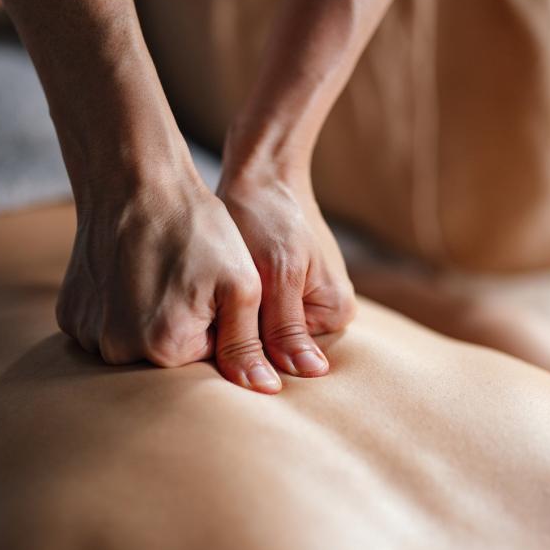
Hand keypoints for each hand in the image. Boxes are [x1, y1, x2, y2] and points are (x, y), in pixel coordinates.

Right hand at [57, 170, 284, 392]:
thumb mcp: (239, 285)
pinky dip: (120, 309)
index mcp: (162, 349)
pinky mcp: (69, 315)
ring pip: (134, 343)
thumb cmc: (195, 228)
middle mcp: (116, 351)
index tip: (212, 289)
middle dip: (184, 327)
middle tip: (186, 279)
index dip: (218, 325)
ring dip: (149, 319)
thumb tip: (263, 392)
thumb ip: (247, 346)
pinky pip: (105, 327)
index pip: (204, 362)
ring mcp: (86, 333)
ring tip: (158, 273)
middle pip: (165, 358)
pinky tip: (130, 275)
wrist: (133, 181)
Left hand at [218, 166, 355, 377]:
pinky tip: (217, 297)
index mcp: (336, 313)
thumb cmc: (267, 218)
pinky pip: (258, 315)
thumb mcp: (277, 276)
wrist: (259, 175)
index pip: (291, 359)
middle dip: (247, 337)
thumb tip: (310, 374)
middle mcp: (326, 313)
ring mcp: (303, 302)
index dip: (255, 353)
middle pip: (278, 348)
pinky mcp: (282, 291)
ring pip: (264, 333)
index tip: (223, 340)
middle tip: (213, 322)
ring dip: (239, 324)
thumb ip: (287, 327)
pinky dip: (237, 309)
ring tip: (212, 306)